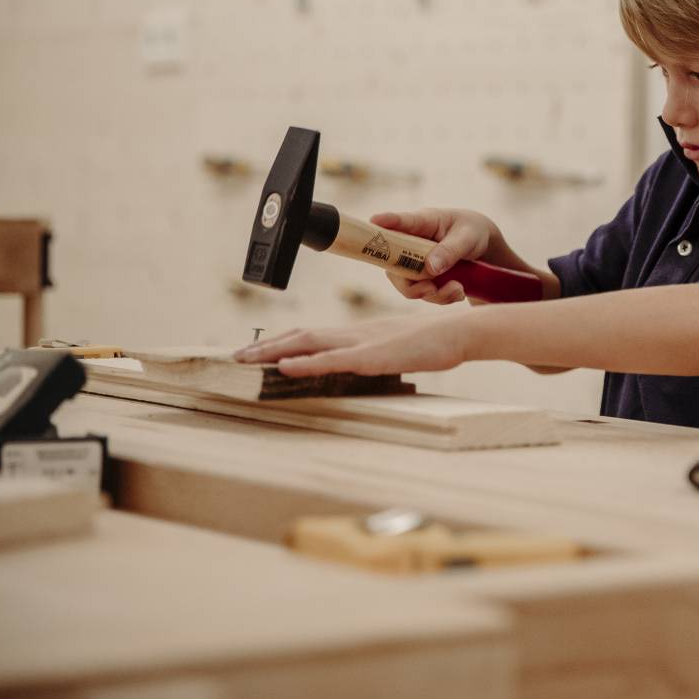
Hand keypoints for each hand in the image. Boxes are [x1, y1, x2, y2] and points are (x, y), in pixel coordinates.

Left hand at [231, 314, 468, 376]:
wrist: (463, 331)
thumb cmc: (438, 341)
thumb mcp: (401, 349)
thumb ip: (379, 354)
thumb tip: (364, 364)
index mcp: (360, 334)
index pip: (313, 336)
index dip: (283, 342)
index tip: (257, 351)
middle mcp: (355, 334)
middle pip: (302, 336)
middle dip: (266, 347)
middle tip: (234, 357)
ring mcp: (364, 343)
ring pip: (310, 344)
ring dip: (274, 352)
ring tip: (246, 360)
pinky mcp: (375, 355)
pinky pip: (334, 360)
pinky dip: (307, 363)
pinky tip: (286, 366)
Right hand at [371, 208, 510, 305]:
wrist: (483, 247)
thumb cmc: (472, 232)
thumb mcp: (468, 238)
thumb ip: (451, 251)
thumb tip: (430, 268)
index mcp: (423, 222)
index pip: (402, 220)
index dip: (387, 222)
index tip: (375, 219)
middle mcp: (411, 241)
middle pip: (393, 264)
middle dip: (412, 284)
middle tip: (432, 289)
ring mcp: (412, 261)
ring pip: (408, 285)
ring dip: (433, 294)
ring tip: (458, 289)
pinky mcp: (420, 277)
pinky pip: (423, 294)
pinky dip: (441, 297)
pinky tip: (459, 291)